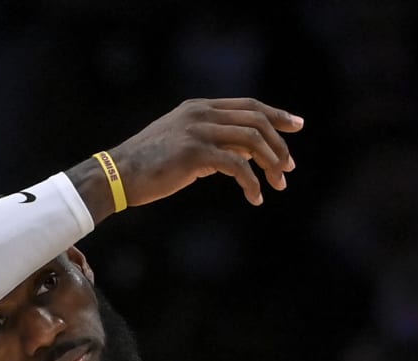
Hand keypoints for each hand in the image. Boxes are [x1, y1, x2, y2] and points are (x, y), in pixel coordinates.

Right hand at [109, 98, 300, 210]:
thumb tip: (245, 157)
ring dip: (271, 163)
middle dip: (279, 144)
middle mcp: (201, 113)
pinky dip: (251, 183)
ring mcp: (198, 130)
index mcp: (200, 108)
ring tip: (278, 184)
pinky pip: (236, 165)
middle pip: (256, 120)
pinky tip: (255, 198)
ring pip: (251, 139)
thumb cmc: (152, 166)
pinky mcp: (194, 153)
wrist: (120, 174)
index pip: (248, 105)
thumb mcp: (187, 148)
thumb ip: (215, 146)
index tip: (297, 125)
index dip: (276, 114)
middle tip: (289, 169)